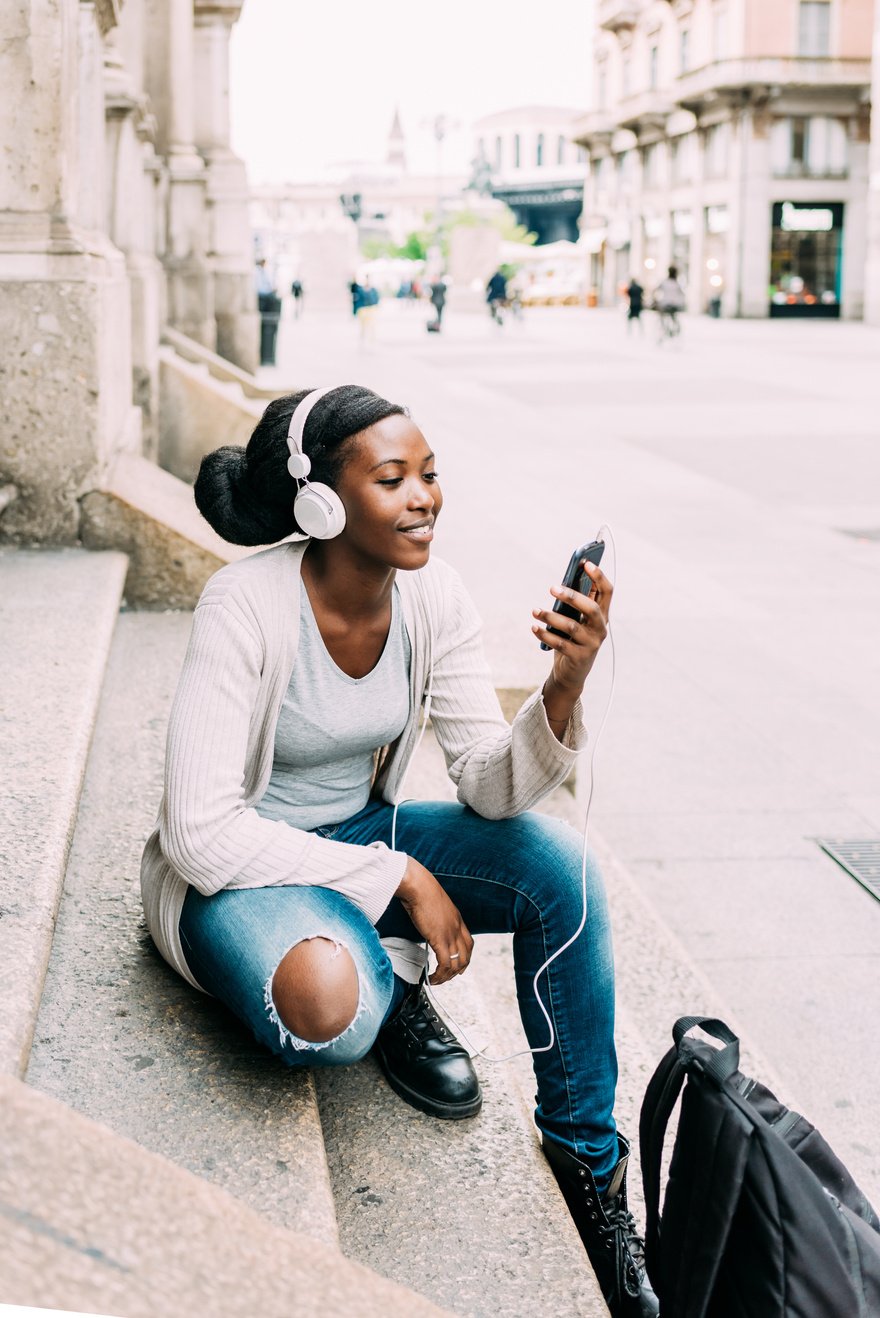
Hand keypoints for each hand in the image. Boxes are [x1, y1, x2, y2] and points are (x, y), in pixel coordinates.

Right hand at [395, 857, 473, 985]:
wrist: (418, 886)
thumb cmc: (421, 890)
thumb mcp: (434, 905)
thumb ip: (435, 916)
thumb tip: (428, 923)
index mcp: (457, 919)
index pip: (469, 943)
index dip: (465, 957)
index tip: (458, 966)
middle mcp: (457, 928)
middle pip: (466, 956)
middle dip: (458, 971)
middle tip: (447, 977)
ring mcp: (450, 934)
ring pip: (457, 964)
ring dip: (447, 977)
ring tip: (437, 981)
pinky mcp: (440, 939)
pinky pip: (445, 964)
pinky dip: (440, 975)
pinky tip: (432, 977)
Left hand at [532, 561, 612, 704]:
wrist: (571, 674)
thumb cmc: (572, 640)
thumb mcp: (576, 620)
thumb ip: (573, 605)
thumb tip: (561, 585)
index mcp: (602, 615)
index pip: (607, 592)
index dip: (599, 576)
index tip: (585, 563)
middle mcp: (600, 629)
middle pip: (591, 608)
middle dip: (572, 596)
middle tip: (552, 588)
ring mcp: (591, 644)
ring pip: (571, 626)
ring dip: (550, 617)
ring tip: (535, 611)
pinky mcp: (579, 657)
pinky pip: (560, 643)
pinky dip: (545, 634)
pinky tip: (534, 628)